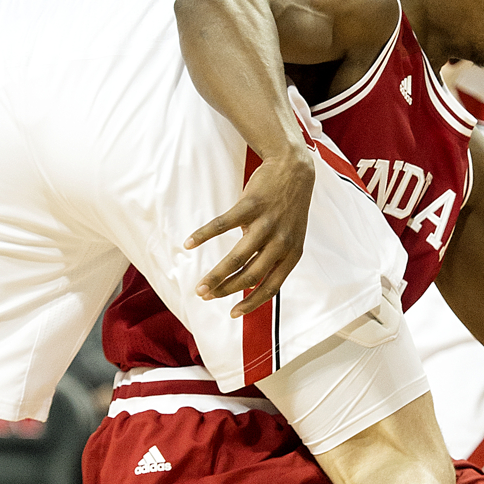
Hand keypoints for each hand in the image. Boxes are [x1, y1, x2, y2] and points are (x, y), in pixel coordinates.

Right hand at [187, 144, 316, 317]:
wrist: (295, 169)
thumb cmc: (288, 207)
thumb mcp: (290, 235)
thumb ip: (271, 256)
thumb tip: (244, 276)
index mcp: (292, 253)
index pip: (271, 286)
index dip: (251, 303)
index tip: (233, 314)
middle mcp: (281, 241)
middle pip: (250, 275)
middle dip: (225, 290)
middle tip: (206, 296)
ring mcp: (266, 223)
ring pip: (237, 257)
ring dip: (215, 274)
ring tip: (199, 286)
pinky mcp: (251, 205)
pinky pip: (223, 225)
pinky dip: (203, 235)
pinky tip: (189, 243)